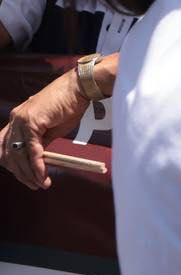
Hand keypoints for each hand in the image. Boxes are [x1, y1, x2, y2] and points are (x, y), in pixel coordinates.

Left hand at [1, 69, 90, 190]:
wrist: (79, 89)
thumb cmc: (69, 104)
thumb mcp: (52, 127)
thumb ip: (42, 141)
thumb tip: (38, 157)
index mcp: (18, 119)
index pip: (6, 147)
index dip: (13, 165)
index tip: (25, 176)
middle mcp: (15, 119)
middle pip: (9, 153)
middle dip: (20, 173)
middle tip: (33, 185)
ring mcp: (21, 120)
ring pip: (18, 154)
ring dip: (28, 173)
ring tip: (40, 184)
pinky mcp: (32, 122)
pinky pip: (32, 150)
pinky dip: (37, 165)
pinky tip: (43, 175)